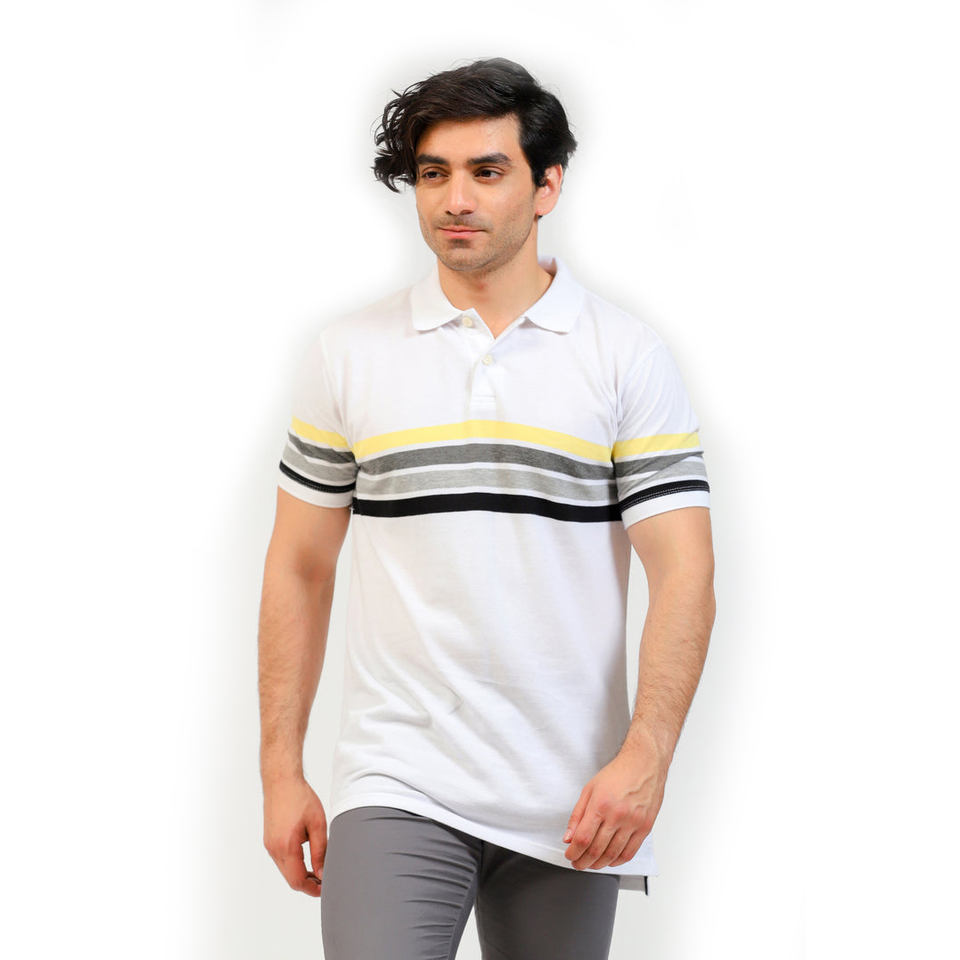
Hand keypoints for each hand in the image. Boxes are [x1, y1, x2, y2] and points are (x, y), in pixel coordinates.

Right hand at [262, 777, 327, 896]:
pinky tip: (307, 858)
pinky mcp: (269, 840)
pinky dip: (294, 864)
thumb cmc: (300, 798)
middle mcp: (274, 849)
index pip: (297, 881)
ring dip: (300, 874)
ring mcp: (269, 845)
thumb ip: (320, 851)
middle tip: (325, 881)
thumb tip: (323, 872)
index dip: (312, 889)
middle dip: (308, 884)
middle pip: (290, 879)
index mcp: (286, 846)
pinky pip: (281, 860)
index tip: (325, 888)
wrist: (281, 781)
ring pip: (285, 870)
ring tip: (319, 869)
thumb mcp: (317, 824)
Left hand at [562, 732, 667, 870]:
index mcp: (601, 804)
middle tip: (577, 864)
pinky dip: (617, 861)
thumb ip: (577, 815)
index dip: (573, 852)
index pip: (583, 838)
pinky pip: (630, 852)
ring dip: (599, 864)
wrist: (644, 764)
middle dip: (583, 862)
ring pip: (613, 855)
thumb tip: (569, 837)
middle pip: (596, 850)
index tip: (569, 855)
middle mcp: (617, 815)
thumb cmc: (618, 774)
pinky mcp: (645, 827)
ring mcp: (633, 823)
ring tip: (591, 864)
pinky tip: (610, 861)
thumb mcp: (589, 789)